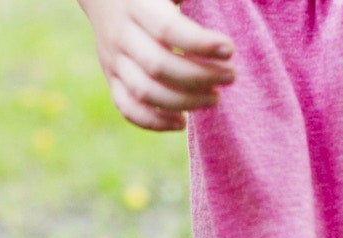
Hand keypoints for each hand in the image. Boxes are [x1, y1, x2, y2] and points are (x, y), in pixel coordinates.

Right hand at [79, 0, 234, 131]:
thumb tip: (221, 13)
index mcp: (137, 6)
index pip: (167, 30)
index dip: (200, 43)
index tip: (229, 49)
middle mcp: (121, 35)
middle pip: (158, 66)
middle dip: (200, 77)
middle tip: (230, 76)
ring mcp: (114, 60)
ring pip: (145, 92)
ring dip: (184, 102)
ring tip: (215, 98)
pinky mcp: (112, 79)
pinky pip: (128, 108)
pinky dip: (155, 122)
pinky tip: (182, 122)